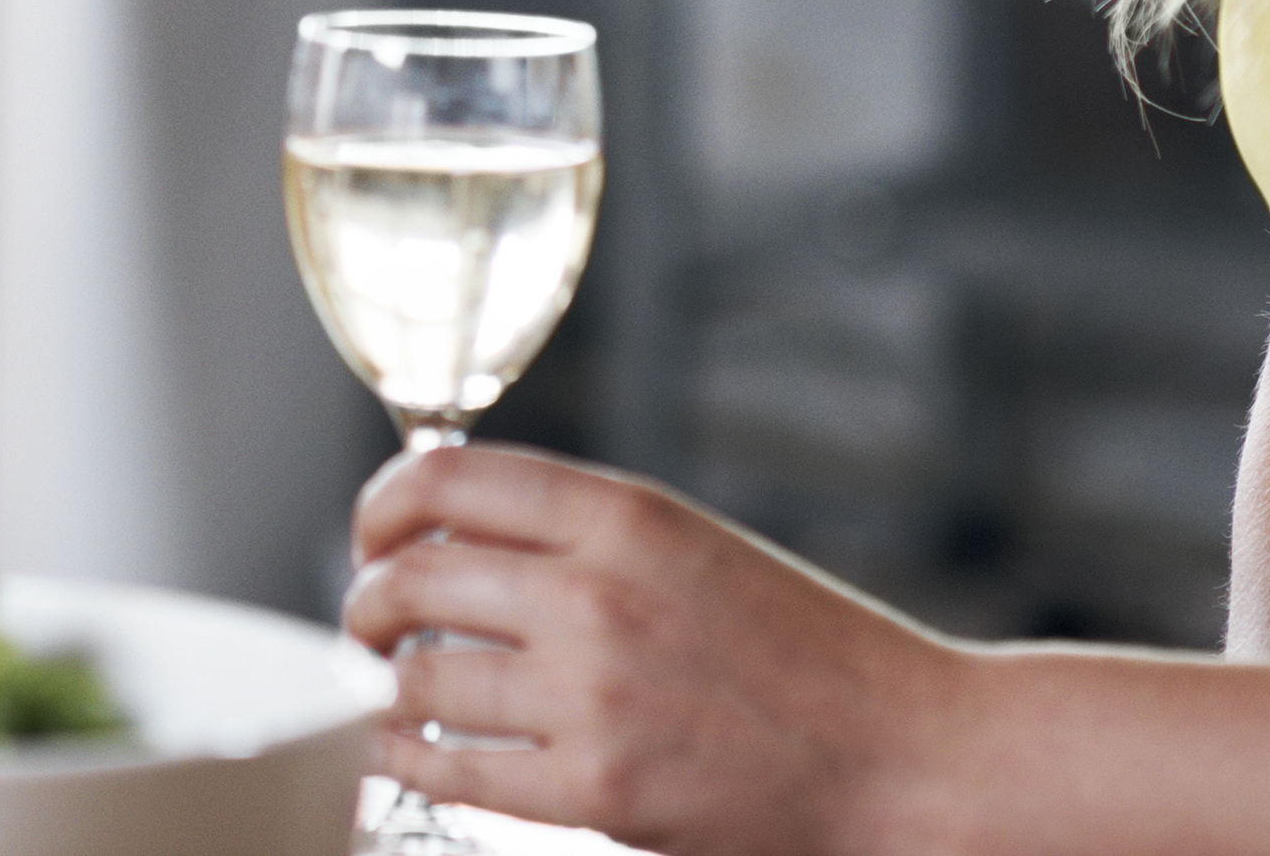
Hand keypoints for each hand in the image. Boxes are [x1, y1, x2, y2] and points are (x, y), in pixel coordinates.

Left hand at [343, 442, 960, 855]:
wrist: (904, 755)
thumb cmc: (806, 652)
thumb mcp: (691, 546)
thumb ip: (578, 532)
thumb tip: (453, 528)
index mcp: (623, 514)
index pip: (445, 479)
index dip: (382, 506)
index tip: (371, 534)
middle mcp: (596, 592)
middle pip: (413, 577)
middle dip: (366, 602)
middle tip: (365, 623)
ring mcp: (593, 695)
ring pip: (419, 676)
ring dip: (383, 683)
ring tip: (390, 689)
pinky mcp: (598, 788)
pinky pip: (452, 767)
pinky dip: (405, 757)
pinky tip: (405, 751)